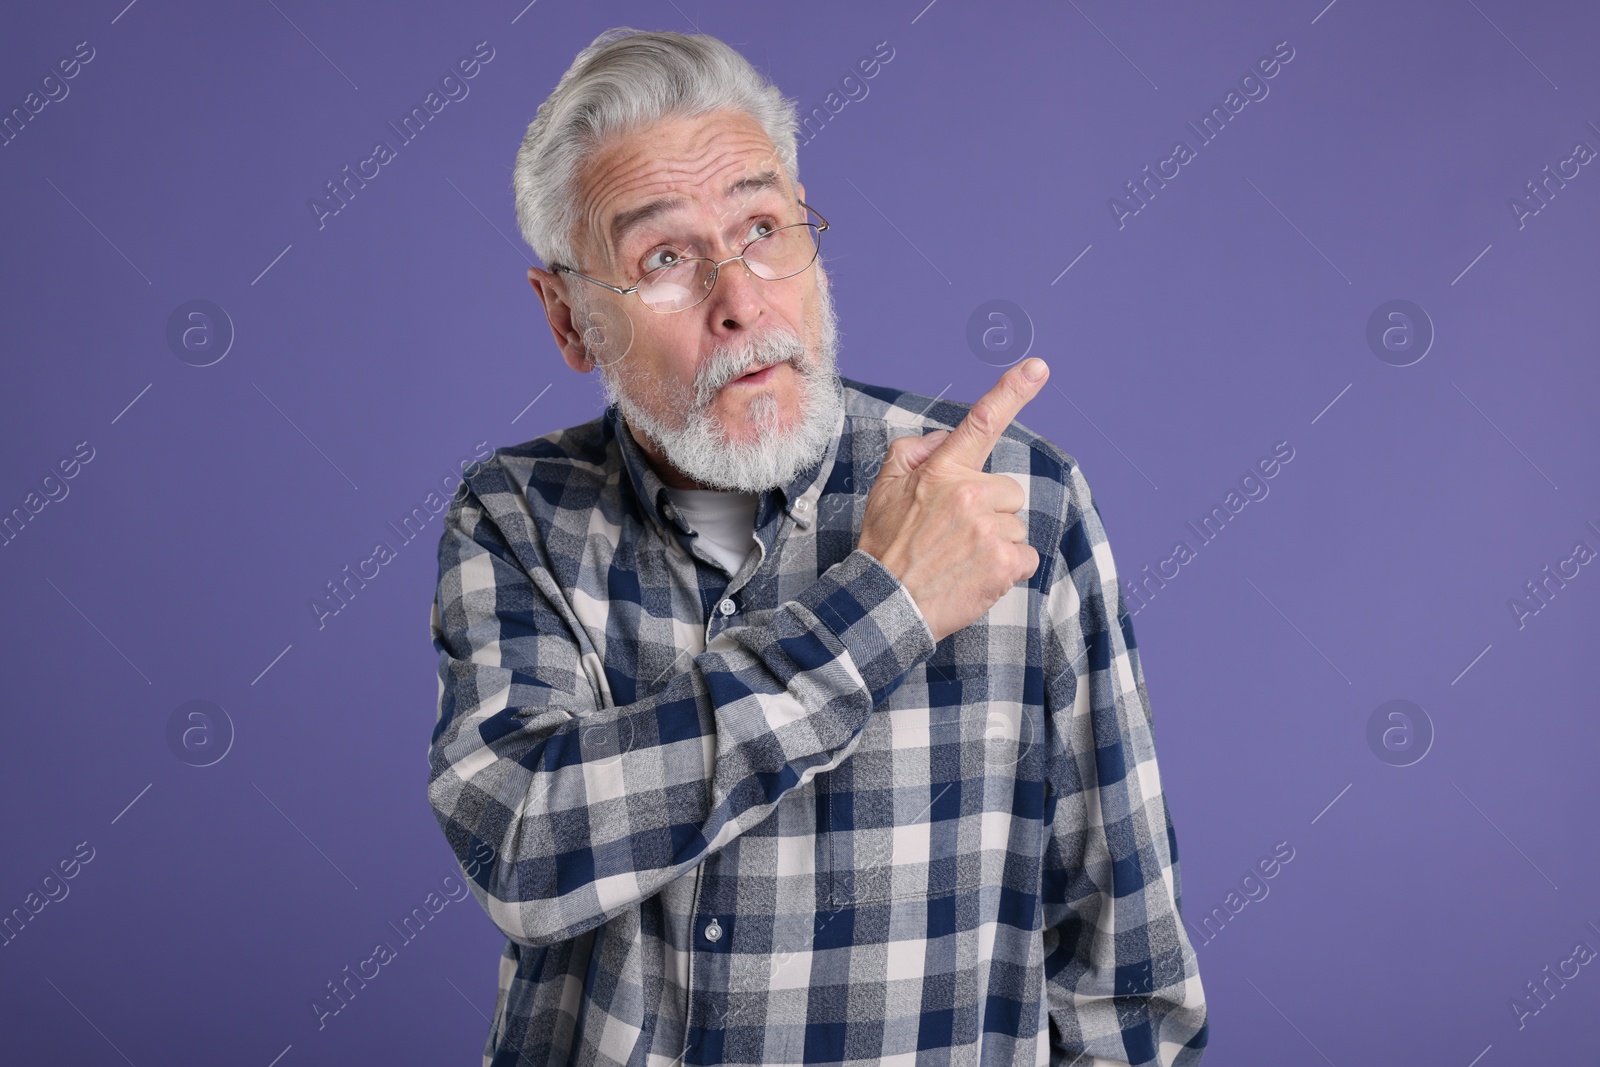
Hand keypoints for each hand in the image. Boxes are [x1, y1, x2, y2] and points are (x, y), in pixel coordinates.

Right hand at [857, 358, 1048, 642]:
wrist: (885, 604)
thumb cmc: (886, 546)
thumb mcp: (885, 487)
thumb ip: (914, 451)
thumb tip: (946, 438)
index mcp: (942, 471)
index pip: (981, 423)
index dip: (1013, 391)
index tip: (1039, 367)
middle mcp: (969, 494)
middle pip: (1008, 491)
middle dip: (990, 509)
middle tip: (955, 535)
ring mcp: (989, 529)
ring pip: (1015, 525)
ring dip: (996, 541)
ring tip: (960, 559)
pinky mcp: (1003, 563)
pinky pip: (1026, 557)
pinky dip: (1008, 569)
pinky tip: (977, 575)